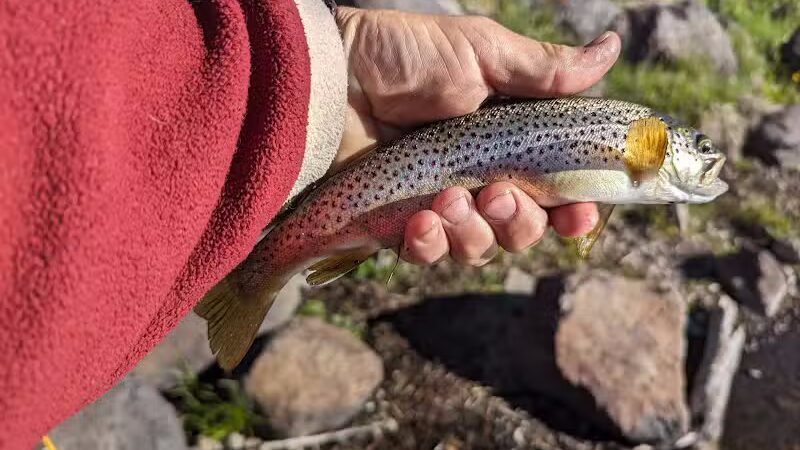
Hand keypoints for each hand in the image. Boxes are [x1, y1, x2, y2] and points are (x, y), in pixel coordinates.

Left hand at [335, 7, 620, 265]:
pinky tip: (421, 220)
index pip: (555, 191)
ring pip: (480, 249)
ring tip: (449, 198)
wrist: (333, 74)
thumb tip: (613, 48)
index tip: (579, 213)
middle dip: (520, 223)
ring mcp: (440, 204)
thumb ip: (544, 71)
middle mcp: (480, 179)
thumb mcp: (482, 54)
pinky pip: (428, 254)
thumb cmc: (406, 57)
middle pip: (523, 231)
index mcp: (508, 144)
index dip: (573, 211)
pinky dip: (430, 244)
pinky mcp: (399, 222)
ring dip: (474, 232)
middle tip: (498, 195)